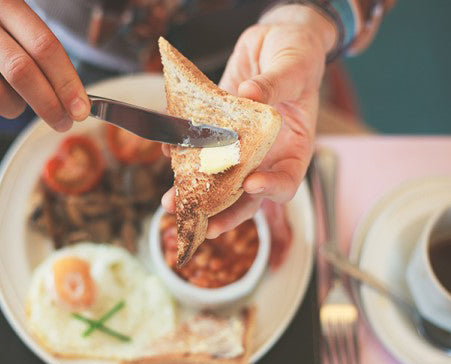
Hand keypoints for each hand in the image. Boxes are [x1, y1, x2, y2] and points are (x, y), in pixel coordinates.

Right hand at [0, 0, 89, 130]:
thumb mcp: (15, 9)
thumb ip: (42, 46)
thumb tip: (73, 97)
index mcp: (3, 0)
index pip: (44, 47)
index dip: (66, 82)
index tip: (81, 108)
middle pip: (21, 73)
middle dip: (49, 106)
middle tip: (64, 122)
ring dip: (16, 109)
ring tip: (21, 102)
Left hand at [162, 4, 335, 237]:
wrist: (275, 40)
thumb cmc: (298, 54)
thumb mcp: (294, 66)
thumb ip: (275, 83)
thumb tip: (250, 95)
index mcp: (294, 147)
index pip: (286, 181)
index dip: (270, 189)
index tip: (251, 184)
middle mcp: (265, 153)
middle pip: (246, 194)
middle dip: (222, 210)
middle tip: (199, 222)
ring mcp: (240, 144)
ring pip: (218, 177)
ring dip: (194, 191)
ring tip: (170, 201)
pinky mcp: (218, 129)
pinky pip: (200, 146)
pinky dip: (183, 152)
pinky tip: (167, 150)